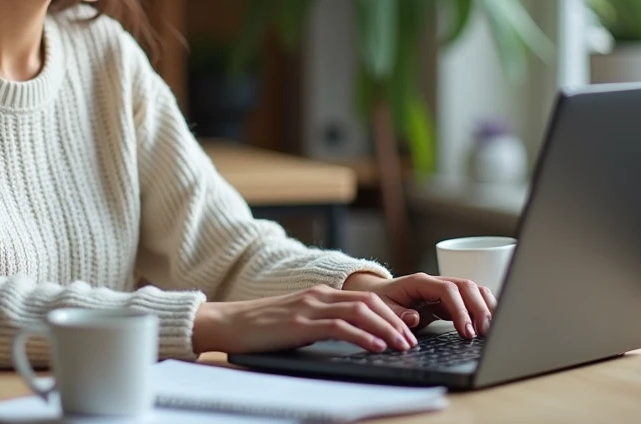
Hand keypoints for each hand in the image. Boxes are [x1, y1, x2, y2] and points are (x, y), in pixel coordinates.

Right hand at [191, 284, 419, 355]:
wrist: (229, 323)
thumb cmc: (262, 327)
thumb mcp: (299, 321)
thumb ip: (322, 323)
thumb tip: (352, 337)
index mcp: (320, 294)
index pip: (365, 298)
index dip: (390, 313)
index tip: (407, 330)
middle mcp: (318, 295)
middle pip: (369, 302)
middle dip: (394, 321)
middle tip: (411, 341)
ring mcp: (310, 307)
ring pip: (359, 311)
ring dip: (385, 329)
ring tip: (401, 346)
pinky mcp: (301, 324)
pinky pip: (339, 327)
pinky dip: (362, 336)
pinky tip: (375, 346)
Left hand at [342, 271, 497, 338]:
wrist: (377, 294)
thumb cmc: (380, 300)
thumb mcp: (382, 307)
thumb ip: (396, 313)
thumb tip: (414, 317)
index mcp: (419, 282)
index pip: (447, 290)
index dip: (460, 310)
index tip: (466, 331)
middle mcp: (435, 282)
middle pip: (466, 286)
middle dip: (478, 309)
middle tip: (483, 333)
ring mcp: (444, 290)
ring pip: (473, 290)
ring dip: (485, 307)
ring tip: (490, 330)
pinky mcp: (449, 300)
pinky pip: (471, 299)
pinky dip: (483, 308)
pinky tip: (488, 324)